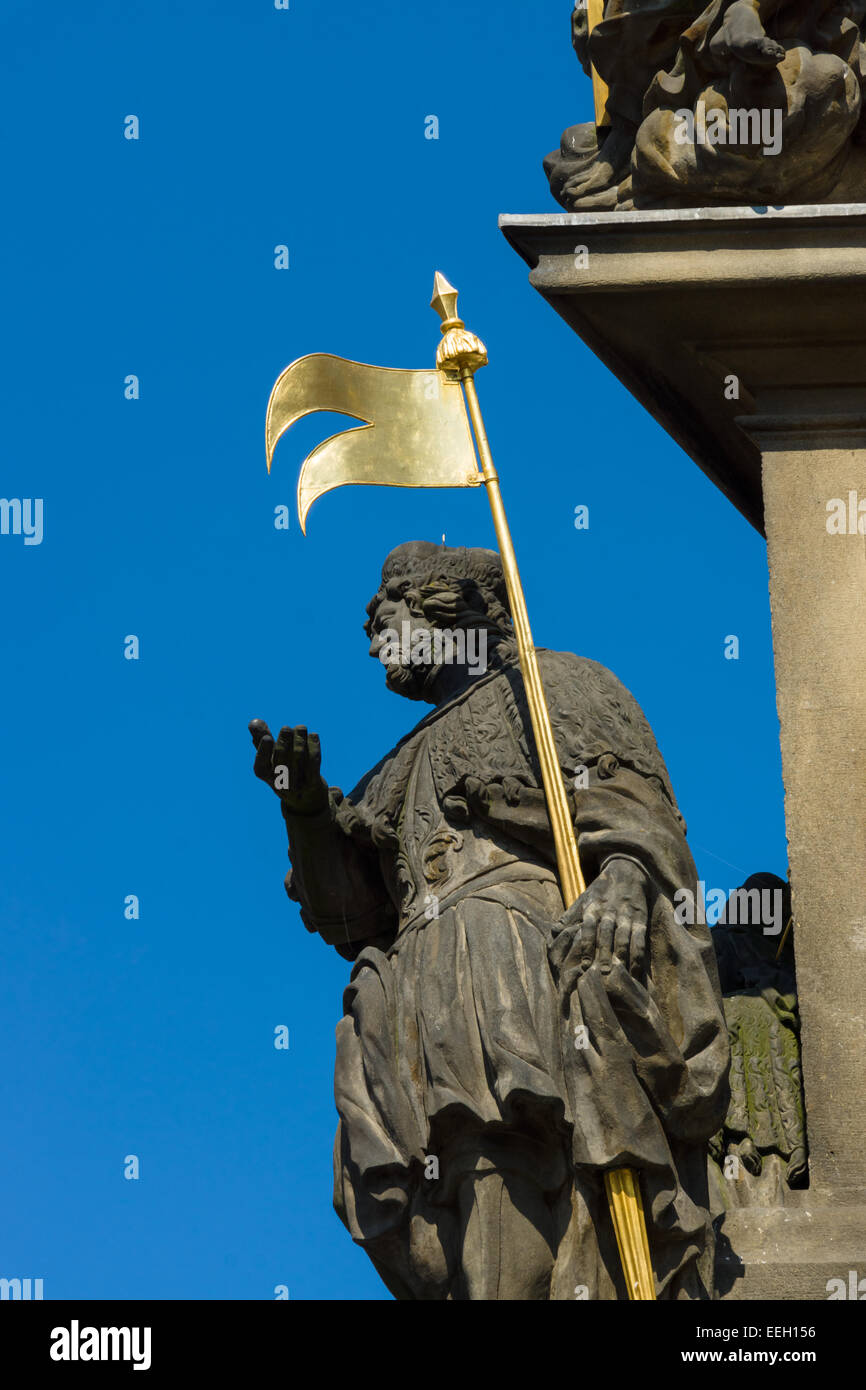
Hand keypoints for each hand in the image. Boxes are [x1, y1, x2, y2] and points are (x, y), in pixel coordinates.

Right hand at [249, 720, 328, 816]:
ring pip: (298, 758)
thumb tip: (253, 722)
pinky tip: (313, 735)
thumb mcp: (270, 758)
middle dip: (285, 741)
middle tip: (287, 728)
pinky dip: (313, 746)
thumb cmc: (283, 772)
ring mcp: (297, 784)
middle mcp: (280, 783)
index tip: (267, 738)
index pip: (261, 766)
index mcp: (266, 776)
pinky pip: (313, 762)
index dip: (263, 752)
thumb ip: (261, 739)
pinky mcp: (313, 782)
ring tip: (301, 728)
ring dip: (300, 739)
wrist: (305, 799)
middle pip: (282, 760)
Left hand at [551, 857, 649, 984]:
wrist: (627, 871)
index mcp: (593, 907)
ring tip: (619, 973)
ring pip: (624, 936)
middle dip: (604, 953)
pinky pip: (640, 938)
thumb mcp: (583, 898)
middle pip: (606, 934)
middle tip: (602, 973)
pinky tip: (636, 970)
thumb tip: (553, 932)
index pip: (588, 927)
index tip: (584, 964)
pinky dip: (638, 954)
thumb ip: (569, 916)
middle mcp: (609, 911)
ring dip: (621, 955)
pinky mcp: (640, 918)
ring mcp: (626, 915)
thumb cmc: (601, 890)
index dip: (586, 944)